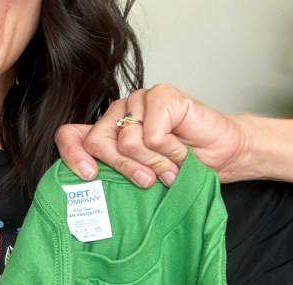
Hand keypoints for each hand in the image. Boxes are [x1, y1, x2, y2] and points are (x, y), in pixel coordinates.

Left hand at [55, 84, 247, 186]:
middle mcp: (119, 112)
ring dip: (154, 162)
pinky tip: (181, 149)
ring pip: (127, 142)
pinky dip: (170, 151)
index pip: (69, 135)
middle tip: (147, 180)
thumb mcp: (139, 177)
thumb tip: (89, 181)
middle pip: (97, 141)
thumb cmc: (181, 166)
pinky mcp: (161, 95)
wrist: (222, 156)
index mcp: (107, 130)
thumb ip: (114, 173)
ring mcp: (139, 100)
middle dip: (122, 168)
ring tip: (171, 164)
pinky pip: (152, 135)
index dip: (72, 154)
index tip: (89, 175)